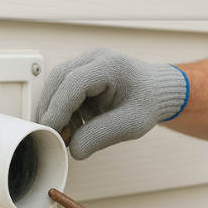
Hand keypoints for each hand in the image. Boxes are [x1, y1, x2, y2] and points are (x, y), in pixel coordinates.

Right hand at [36, 47, 187, 159]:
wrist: (157, 92)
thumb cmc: (148, 104)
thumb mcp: (131, 125)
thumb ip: (102, 136)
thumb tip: (74, 150)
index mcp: (110, 66)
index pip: (73, 84)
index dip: (58, 109)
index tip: (51, 130)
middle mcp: (94, 58)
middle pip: (59, 80)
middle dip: (51, 110)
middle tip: (53, 136)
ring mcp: (86, 62)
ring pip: (57, 85)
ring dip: (57, 111)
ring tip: (69, 135)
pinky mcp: (82, 72)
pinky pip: (64, 89)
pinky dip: (64, 109)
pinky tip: (74, 126)